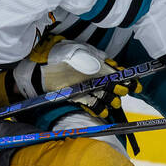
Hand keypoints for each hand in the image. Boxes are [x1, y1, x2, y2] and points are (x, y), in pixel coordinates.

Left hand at [13, 40, 137, 118]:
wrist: (32, 71)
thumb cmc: (50, 57)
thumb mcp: (66, 53)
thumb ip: (83, 58)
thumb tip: (98, 65)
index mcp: (92, 61)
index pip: (113, 68)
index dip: (123, 75)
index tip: (132, 81)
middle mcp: (91, 75)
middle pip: (111, 83)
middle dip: (119, 88)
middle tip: (123, 92)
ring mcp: (85, 86)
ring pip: (104, 95)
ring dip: (110, 100)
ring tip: (114, 104)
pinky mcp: (77, 97)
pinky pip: (92, 104)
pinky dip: (98, 109)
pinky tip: (103, 113)